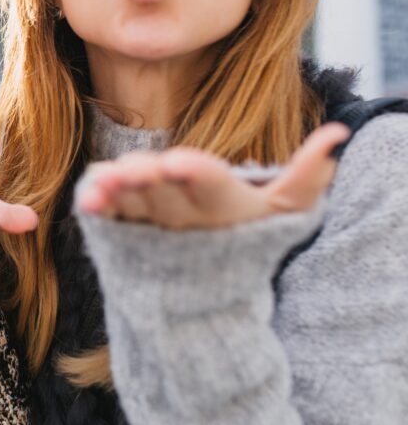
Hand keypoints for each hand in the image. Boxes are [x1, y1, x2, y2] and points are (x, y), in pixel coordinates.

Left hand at [76, 123, 350, 229]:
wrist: (207, 291)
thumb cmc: (246, 235)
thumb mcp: (281, 212)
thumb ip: (306, 177)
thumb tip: (338, 133)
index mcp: (222, 206)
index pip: (211, 186)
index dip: (196, 174)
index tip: (178, 160)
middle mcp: (185, 220)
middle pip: (166, 195)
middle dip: (149, 180)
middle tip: (133, 168)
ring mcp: (151, 229)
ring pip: (133, 208)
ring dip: (116, 195)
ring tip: (102, 182)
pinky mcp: (124, 235)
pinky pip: (108, 221)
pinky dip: (98, 209)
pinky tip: (87, 196)